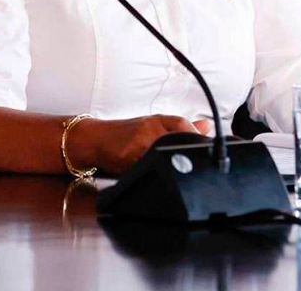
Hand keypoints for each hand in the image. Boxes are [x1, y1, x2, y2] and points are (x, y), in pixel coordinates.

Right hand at [67, 115, 211, 175]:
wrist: (94, 139)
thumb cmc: (122, 134)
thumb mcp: (152, 125)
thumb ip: (180, 127)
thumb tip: (206, 125)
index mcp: (158, 120)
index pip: (183, 125)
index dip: (196, 137)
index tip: (206, 149)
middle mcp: (150, 128)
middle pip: (177, 140)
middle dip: (188, 154)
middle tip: (197, 167)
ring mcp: (139, 142)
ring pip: (164, 154)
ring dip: (174, 165)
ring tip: (180, 175)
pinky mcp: (129, 157)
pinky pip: (148, 167)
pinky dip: (156, 173)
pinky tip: (160, 180)